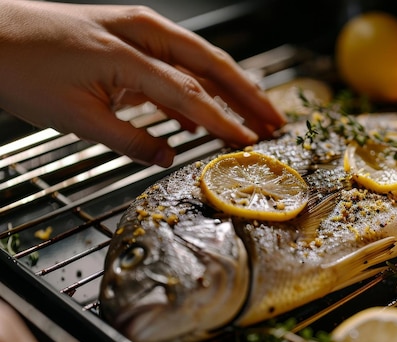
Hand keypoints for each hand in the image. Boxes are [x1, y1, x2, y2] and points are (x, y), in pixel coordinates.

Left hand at [0, 1, 284, 166]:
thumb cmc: (20, 68)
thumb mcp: (74, 117)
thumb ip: (128, 140)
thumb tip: (165, 158)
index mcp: (127, 53)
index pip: (190, 93)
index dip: (224, 120)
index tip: (249, 142)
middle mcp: (140, 33)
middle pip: (209, 65)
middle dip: (248, 95)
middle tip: (276, 120)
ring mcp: (136, 33)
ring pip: (198, 62)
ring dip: (230, 89)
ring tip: (257, 115)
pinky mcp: (128, 42)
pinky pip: (175, 66)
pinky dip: (197, 89)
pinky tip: (208, 110)